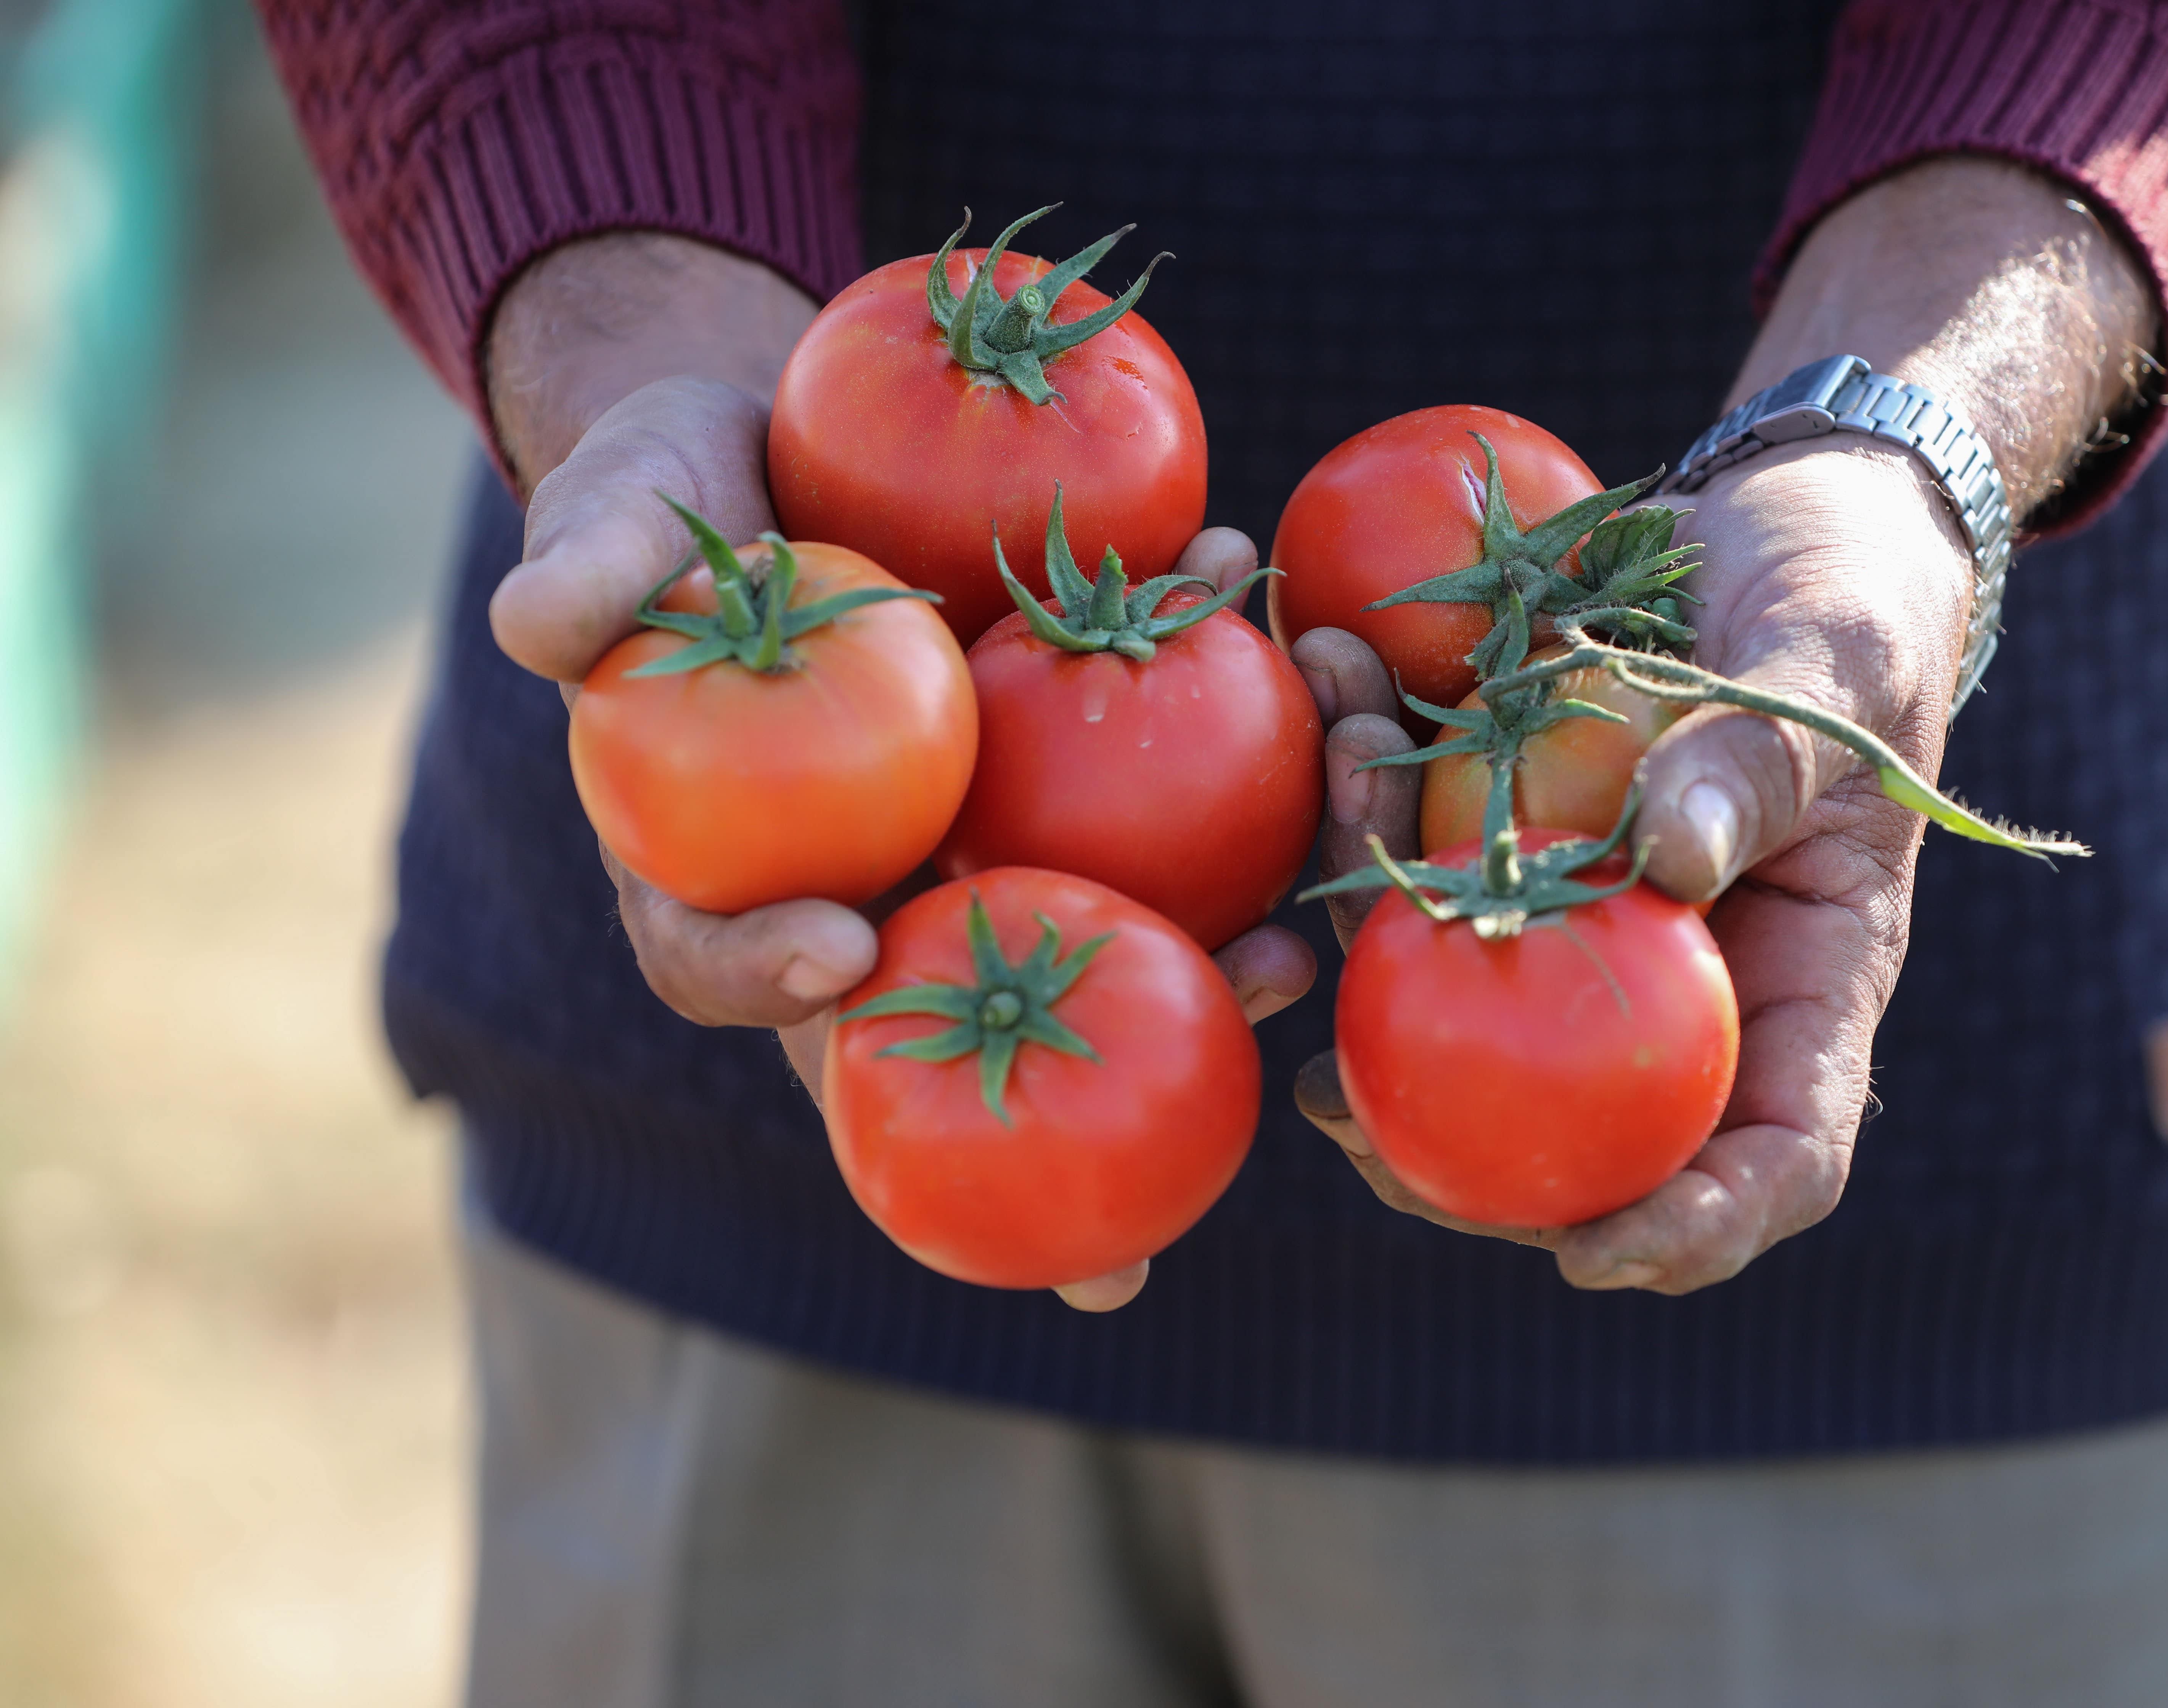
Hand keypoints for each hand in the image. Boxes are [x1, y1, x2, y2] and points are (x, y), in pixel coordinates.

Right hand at [484, 234, 1316, 1312]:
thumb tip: (531, 626)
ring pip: (1079, 920)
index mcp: (736, 864)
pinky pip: (1156, 775)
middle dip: (1036, 1096)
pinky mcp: (1071, 752)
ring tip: (1287, 962)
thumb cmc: (673, 506)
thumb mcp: (618, 523)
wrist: (787, 443)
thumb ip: (590, 577)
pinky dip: (1228, 743)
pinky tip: (1288, 693)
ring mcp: (982, 825)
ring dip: (1193, 954)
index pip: (731, 961)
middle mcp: (871, 876)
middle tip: (1114, 1184)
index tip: (839, 952)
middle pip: (938, 1006)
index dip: (770, 982)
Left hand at [1293, 157, 2156, 1293]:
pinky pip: (1411, 848)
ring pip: (1454, 979)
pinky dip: (1359, 779)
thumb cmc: (1849, 600)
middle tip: (1340, 1114)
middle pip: (1574, 1124)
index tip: (1600, 1253)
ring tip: (1336, 760)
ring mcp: (1576, 910)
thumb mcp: (1835, 666)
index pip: (1773, 1154)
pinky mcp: (1503, 826)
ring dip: (1365, 904)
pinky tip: (1329, 677)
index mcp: (1795, 978)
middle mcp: (1677, 977)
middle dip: (1446, 1146)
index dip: (1696, 1227)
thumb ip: (1761, 758)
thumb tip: (1668, 860)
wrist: (1776, 515)